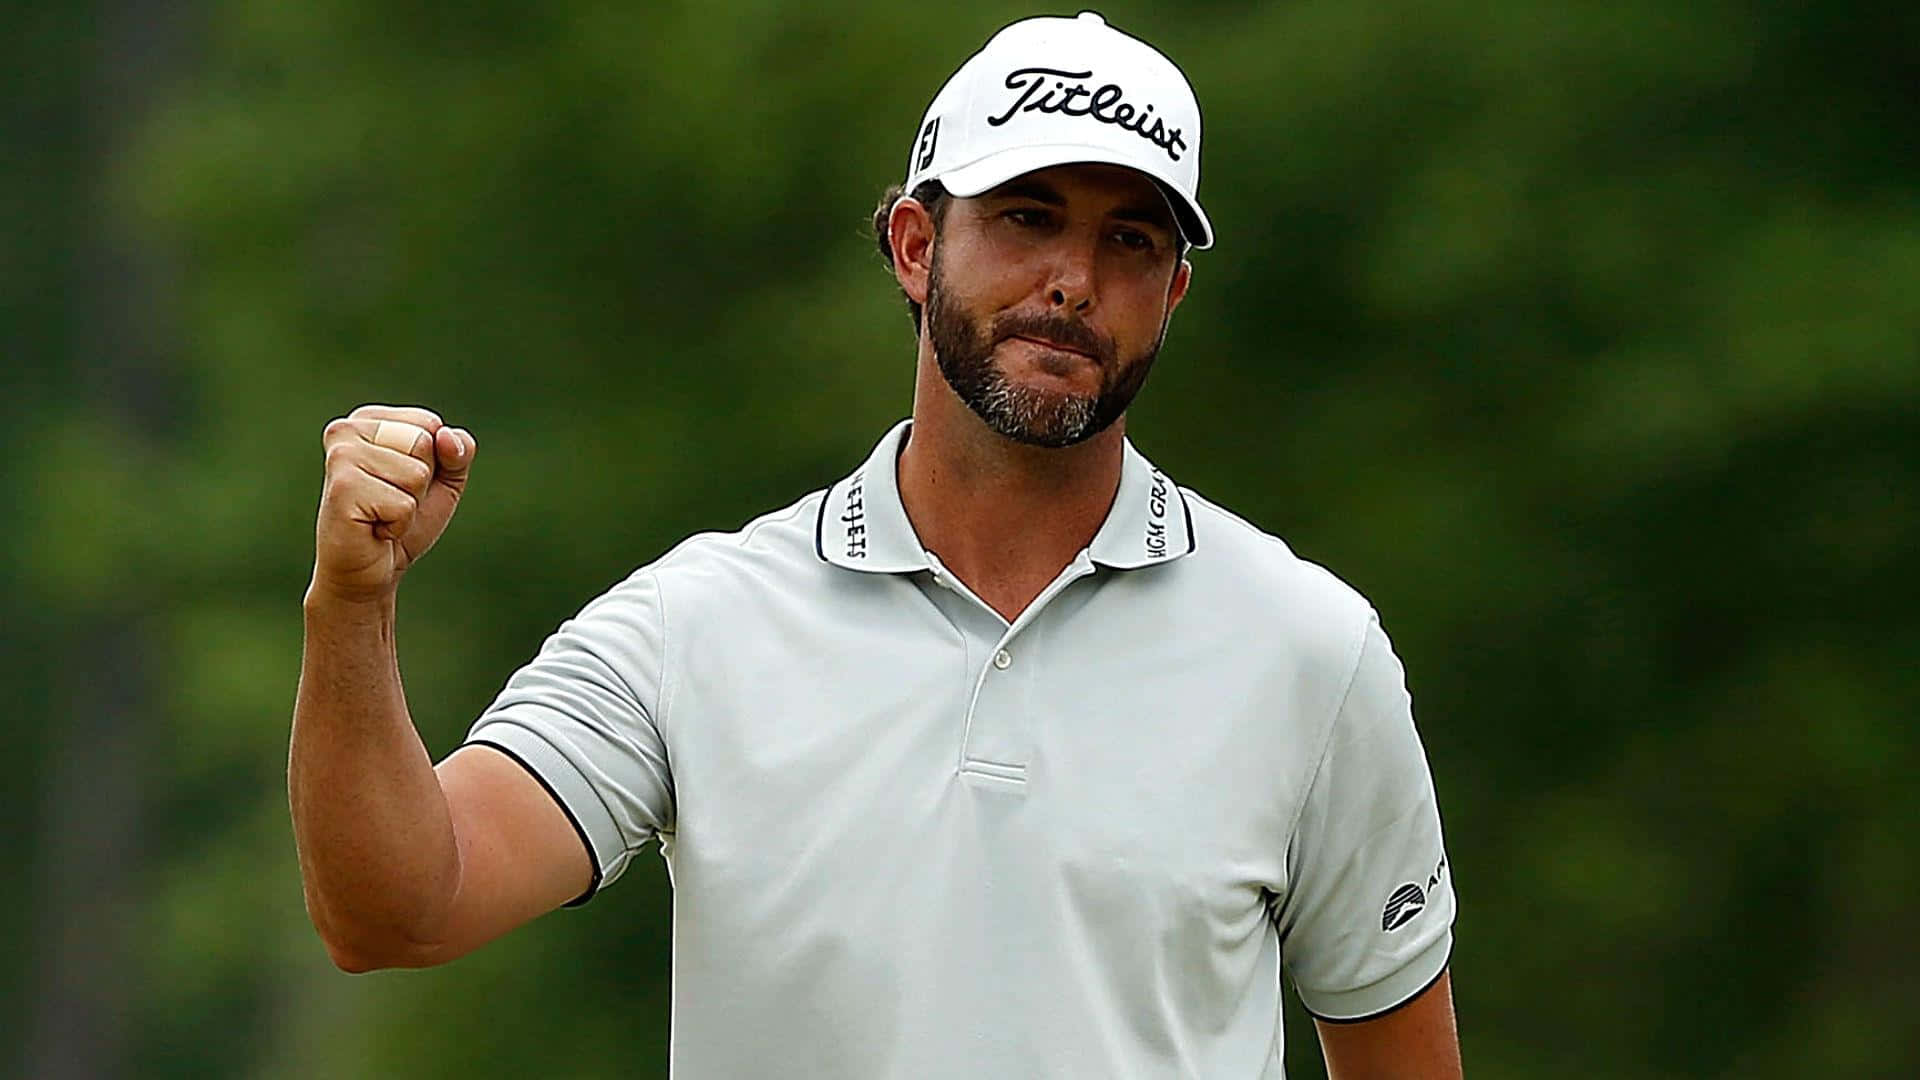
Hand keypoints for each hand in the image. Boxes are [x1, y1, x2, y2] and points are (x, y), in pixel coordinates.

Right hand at [311, 404, 475, 603]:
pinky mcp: (342, 489)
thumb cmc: (400, 521)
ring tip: (381, 514)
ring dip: (409, 505)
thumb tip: (447, 436)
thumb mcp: (442, 481)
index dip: (432, 462)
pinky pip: (403, 504)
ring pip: (417, 473)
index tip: (400, 482)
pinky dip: (398, 524)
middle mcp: (346, 430)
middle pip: (424, 442)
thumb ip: (458, 452)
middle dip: (421, 483)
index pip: (430, 424)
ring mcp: (341, 457)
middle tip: (391, 502)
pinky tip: (374, 528)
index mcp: (368, 420)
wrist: (369, 570)